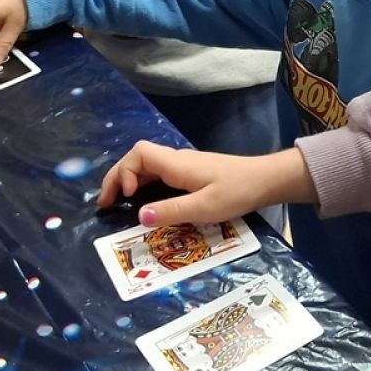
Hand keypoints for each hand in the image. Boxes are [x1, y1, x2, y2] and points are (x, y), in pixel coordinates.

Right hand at [97, 141, 316, 224]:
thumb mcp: (205, 207)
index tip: (127, 198)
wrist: (265, 180)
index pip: (139, 154)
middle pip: (137, 159)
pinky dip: (142, 185)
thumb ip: (171, 211)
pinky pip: (157, 174)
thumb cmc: (237, 191)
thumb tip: (138, 216)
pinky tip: (141, 201)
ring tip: (115, 204)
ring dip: (128, 181)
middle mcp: (176, 161)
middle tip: (104, 203)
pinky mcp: (190, 174)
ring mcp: (183, 166)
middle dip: (117, 178)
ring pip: (146, 166)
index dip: (125, 172)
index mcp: (176, 164)